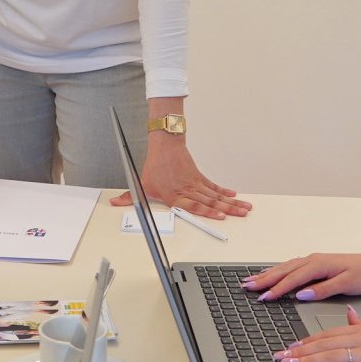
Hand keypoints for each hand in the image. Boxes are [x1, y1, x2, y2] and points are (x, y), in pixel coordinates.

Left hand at [109, 137, 250, 218]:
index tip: (221, 216)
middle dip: (228, 209)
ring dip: (231, 202)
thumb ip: (130, 196)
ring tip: (245, 207)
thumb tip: (115, 202)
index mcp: (175, 195)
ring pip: (216, 195)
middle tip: (242, 214)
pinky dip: (225, 192)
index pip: (194, 206)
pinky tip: (235, 196)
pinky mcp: (199, 178)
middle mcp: (188, 190)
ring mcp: (196, 184)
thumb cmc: (154, 166)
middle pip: (210, 202)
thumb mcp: (140, 183)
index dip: (208, 212)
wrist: (165, 145)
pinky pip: (214, 187)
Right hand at [240, 252, 360, 301]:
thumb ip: (323, 289)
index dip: (277, 288)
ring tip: (251, 281)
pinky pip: (291, 267)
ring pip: (286, 267)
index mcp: (319, 264)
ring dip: (268, 274)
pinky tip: (271, 274)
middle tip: (247, 287)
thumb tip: (302, 294)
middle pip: (284, 270)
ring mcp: (314, 261)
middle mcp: (314, 260)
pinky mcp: (316, 264)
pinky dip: (278, 271)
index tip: (264, 297)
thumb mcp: (346, 284)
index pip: (294, 278)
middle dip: (264, 279)